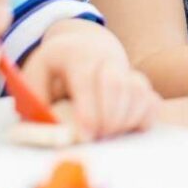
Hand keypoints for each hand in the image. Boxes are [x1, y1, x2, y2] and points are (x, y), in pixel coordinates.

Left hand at [21, 20, 159, 139]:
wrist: (82, 48)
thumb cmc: (55, 71)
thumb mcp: (35, 76)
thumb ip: (36, 102)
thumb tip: (47, 132)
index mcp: (75, 54)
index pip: (86, 78)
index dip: (88, 109)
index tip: (86, 137)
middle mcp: (105, 57)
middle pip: (116, 83)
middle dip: (108, 117)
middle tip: (97, 138)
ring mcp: (126, 69)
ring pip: (138, 92)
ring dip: (124, 121)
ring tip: (107, 134)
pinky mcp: (140, 84)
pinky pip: (151, 102)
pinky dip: (142, 120)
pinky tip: (124, 129)